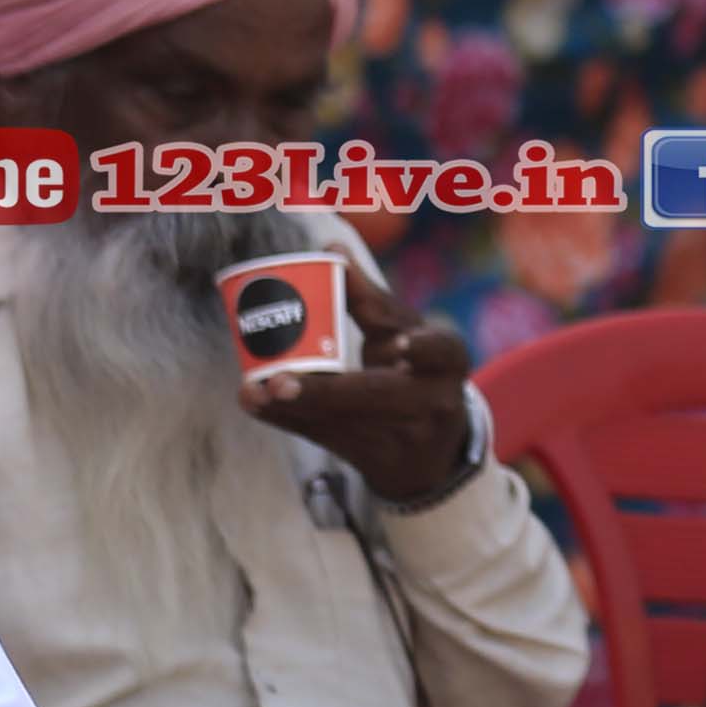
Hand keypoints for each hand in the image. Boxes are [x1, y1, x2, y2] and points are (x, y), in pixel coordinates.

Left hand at [245, 259, 477, 503]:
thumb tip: (332, 247)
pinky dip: (291, 420)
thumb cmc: (413, 372)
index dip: (422, 347)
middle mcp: (436, 399)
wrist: (430, 452)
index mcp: (448, 359)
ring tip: (257, 391)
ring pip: (346, 422)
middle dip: (326, 392)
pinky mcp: (378, 459)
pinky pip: (329, 439)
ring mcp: (408, 437)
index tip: (400, 345)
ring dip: (295, 407)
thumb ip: (369, 299)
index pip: (441, 349)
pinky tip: (258, 405)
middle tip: (277, 381)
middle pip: (380, 397)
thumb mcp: (403, 335)